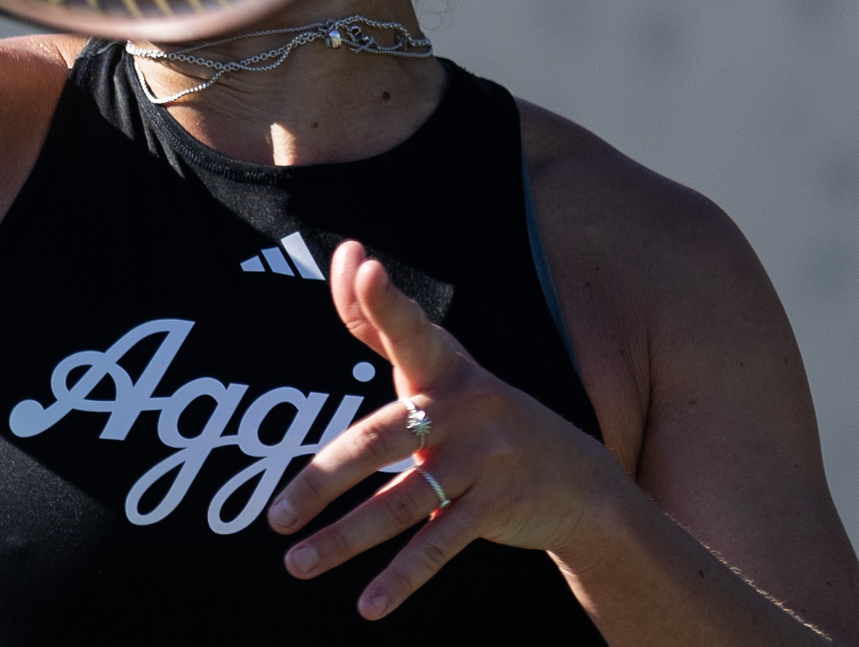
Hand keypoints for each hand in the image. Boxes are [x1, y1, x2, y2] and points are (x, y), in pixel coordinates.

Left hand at [267, 240, 630, 618]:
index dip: (384, 299)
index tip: (363, 265)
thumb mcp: (442, 369)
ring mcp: (483, 459)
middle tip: (276, 515)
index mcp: (444, 368)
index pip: (406, 328)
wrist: (582, 482)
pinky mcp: (499, 505)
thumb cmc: (482, 418)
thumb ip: (384, 322)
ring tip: (296, 564)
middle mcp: (463, 407)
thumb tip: (348, 254)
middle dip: (323, 480)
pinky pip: (440, 543)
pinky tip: (368, 604)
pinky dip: (402, 577)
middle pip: (380, 441)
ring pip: (401, 503)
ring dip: (345, 540)